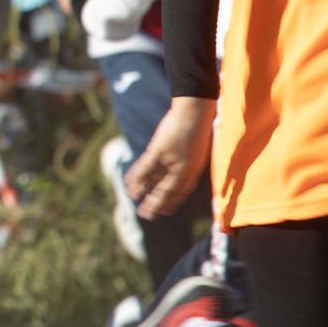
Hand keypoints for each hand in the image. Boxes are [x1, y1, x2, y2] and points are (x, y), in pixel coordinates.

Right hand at [126, 97, 214, 218]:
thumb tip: (179, 164)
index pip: (182, 190)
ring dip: (146, 196)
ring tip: (138, 207)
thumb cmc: (198, 124)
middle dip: (159, 204)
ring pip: (157, 184)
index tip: (166, 210)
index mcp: (194, 168)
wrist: (194, 111)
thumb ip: (188, 159)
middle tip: (149, 215)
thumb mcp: (197, 146)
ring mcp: (172, 161)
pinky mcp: (159, 151)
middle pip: (170, 191)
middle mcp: (184, 169)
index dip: (173, 201)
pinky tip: (129, 187)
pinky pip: (146, 169)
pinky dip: (136, 179)